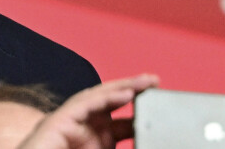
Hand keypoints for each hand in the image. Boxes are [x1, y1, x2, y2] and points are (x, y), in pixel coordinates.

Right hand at [17, 73, 159, 148]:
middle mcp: (86, 125)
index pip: (124, 119)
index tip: (163, 104)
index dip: (142, 110)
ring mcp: (73, 119)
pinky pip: (86, 103)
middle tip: (156, 82)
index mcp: (98, 138)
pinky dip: (106, 97)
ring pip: (100, 96)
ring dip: (123, 87)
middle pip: (113, 101)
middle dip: (135, 90)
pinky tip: (125, 94)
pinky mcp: (61, 119)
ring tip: (145, 82)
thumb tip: (147, 144)